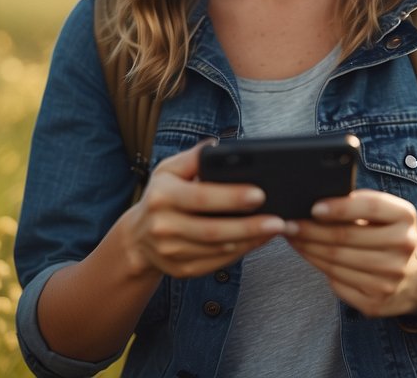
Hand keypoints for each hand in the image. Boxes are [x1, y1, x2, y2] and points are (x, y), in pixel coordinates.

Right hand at [121, 141, 286, 279]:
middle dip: (249, 226)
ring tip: (276, 228)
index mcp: (162, 196)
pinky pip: (218, 263)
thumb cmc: (161, 196)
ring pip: (218, 250)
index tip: (260, 194)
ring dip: (251, 241)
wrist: (138, 238)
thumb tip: (217, 146)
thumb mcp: (168, 170)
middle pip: (213, 230)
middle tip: (279, 220)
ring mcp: (172, 252)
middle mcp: (164, 226)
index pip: (201, 197)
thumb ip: (193, 157)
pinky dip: (242, 252)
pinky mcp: (183, 270)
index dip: (231, 197)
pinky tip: (259, 240)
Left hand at [286, 189, 416, 317]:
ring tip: (292, 238)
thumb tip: (315, 201)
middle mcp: (403, 247)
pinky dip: (317, 266)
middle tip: (287, 224)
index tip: (313, 208)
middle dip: (311, 230)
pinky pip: (337, 282)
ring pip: (337, 261)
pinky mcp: (376, 301)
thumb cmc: (389, 236)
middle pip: (346, 237)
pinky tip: (307, 255)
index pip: (370, 207)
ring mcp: (391, 278)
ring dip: (308, 248)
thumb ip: (359, 203)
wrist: (416, 281)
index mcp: (405, 217)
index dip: (339, 207)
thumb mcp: (387, 214)